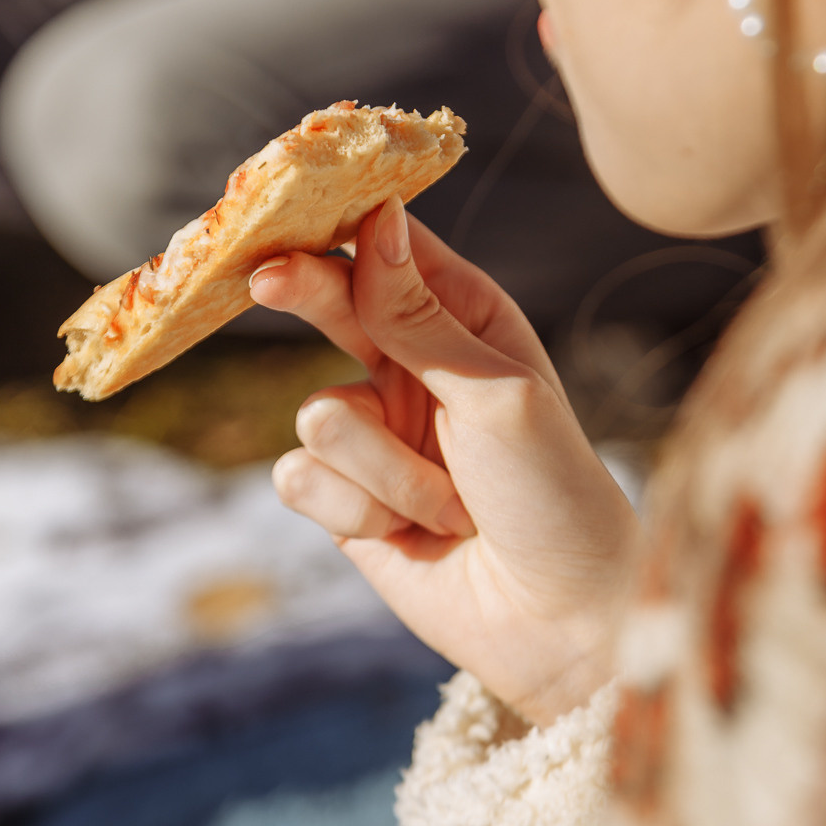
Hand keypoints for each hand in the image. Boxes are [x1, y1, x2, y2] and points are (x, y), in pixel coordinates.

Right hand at [250, 200, 641, 727]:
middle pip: (330, 303)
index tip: (295, 201)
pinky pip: (300, 478)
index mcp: (467, 320)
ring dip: (380, 465)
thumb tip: (377, 219)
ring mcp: (375, 432)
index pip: (391, 249)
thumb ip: (418, 317)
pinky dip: (356, 507)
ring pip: (314, 412)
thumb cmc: (554, 493)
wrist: (561, 623)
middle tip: (264, 275)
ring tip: (447, 503)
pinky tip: (409, 533)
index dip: (340, 222)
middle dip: (301, 292)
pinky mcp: (344, 499)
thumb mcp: (495, 393)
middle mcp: (413, 365)